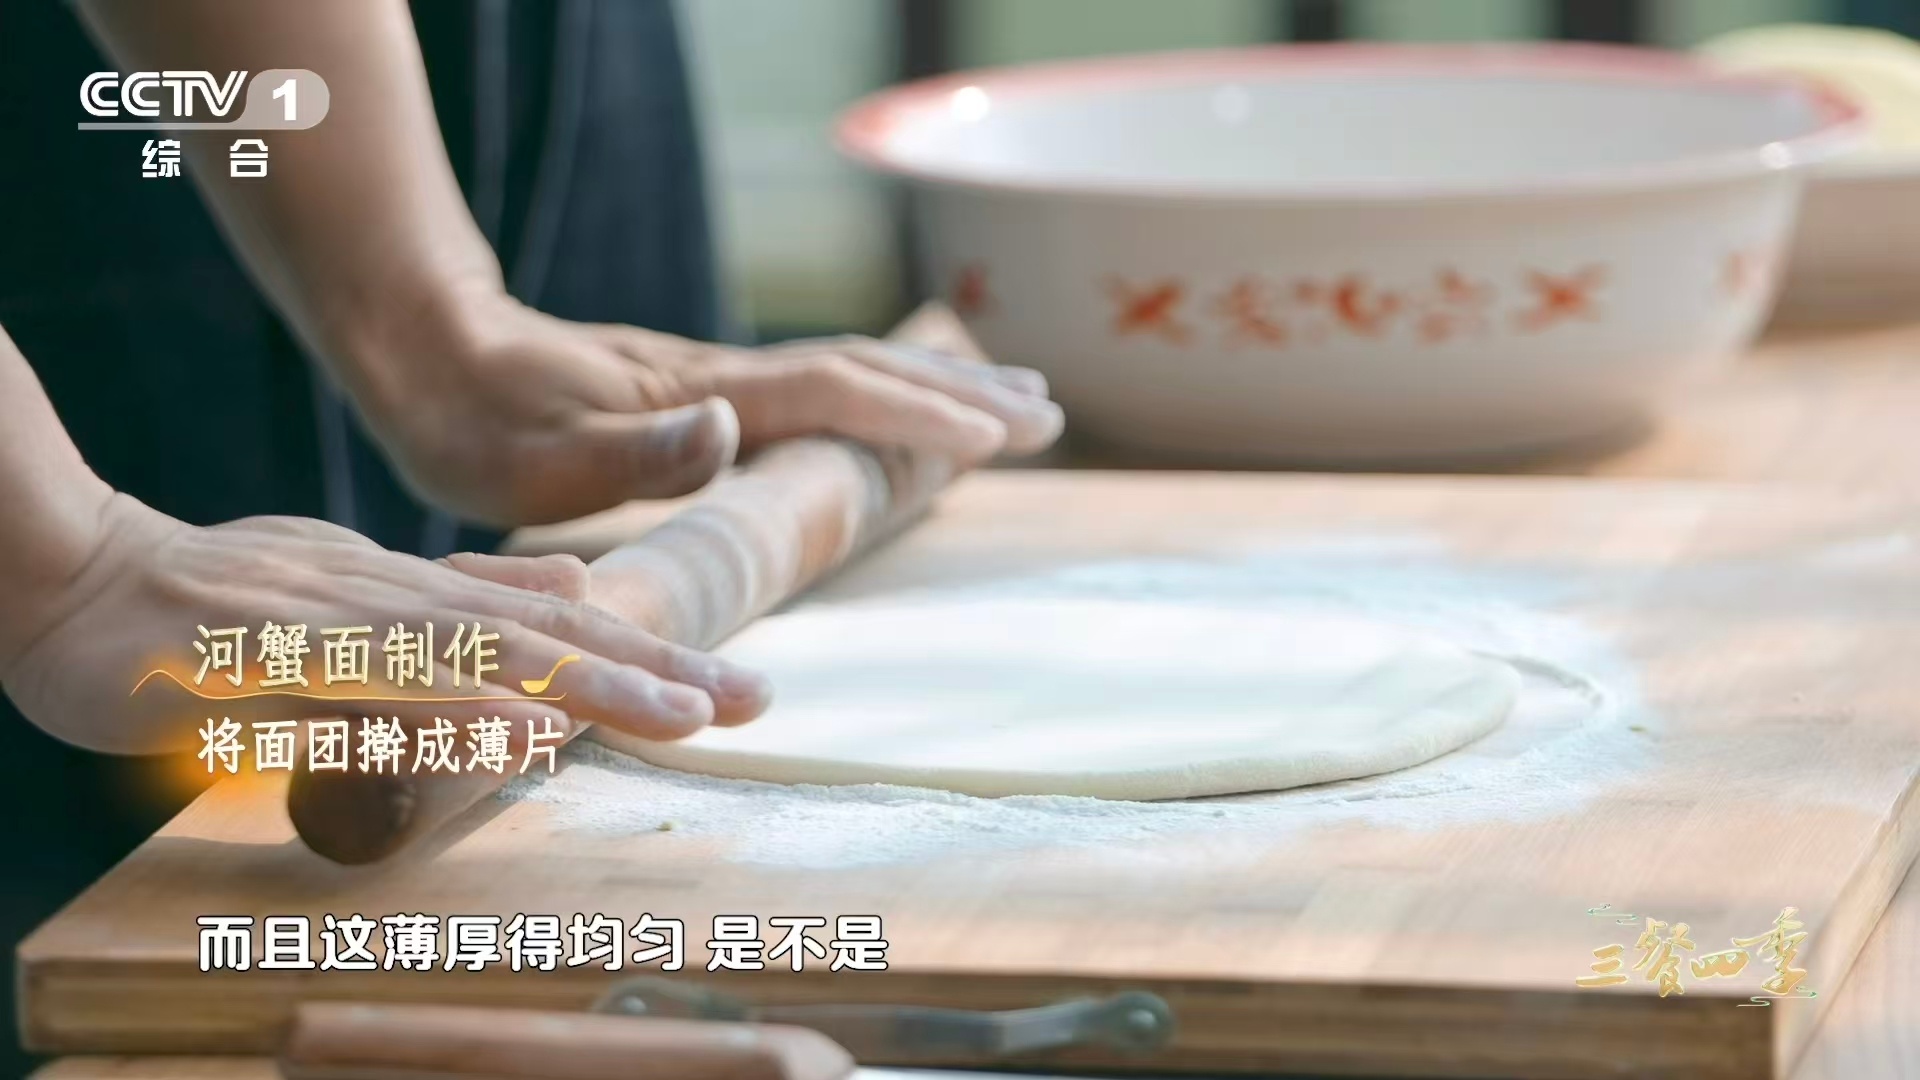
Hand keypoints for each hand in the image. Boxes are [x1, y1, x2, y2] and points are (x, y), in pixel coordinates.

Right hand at [0, 494, 769, 754]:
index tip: (741, 689)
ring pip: (475, 653)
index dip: (654, 650)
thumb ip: (463, 592)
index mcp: (417, 586)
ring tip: (674, 713)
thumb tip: (575, 585)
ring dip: (580, 683)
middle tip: (748, 703)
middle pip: (543, 634)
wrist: (75, 574)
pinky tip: (512, 732)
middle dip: (652, 669)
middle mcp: (392, 595)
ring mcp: (330, 622)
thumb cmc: (215, 596)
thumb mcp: (360, 584)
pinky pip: (365, 688)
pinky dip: (445, 709)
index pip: (559, 619)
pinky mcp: (262, 657)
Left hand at [346, 287, 1064, 525]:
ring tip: (1014, 402)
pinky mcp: (705, 393)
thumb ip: (628, 449)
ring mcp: (718, 381)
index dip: (917, 415)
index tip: (997, 437)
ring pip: (852, 372)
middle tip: (1048, 414)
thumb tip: (724, 428)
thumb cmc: (470, 421)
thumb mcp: (530, 460)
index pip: (835, 394)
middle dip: (961, 393)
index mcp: (701, 398)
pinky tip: (899, 412)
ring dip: (937, 386)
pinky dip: (885, 395)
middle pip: (867, 371)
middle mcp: (724, 380)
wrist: (428, 353)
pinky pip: (822, 389)